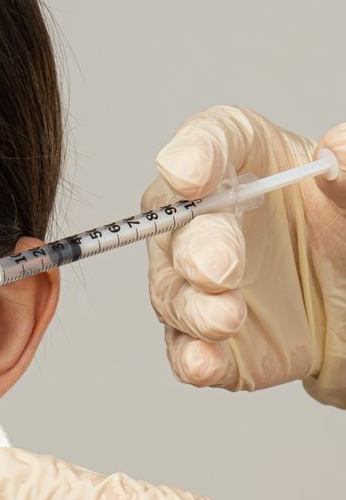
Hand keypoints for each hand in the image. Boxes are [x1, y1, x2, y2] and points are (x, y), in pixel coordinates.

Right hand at [141, 105, 345, 406]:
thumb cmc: (344, 238)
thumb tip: (339, 146)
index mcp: (245, 163)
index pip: (207, 140)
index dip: (191, 154)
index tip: (191, 175)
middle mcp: (208, 216)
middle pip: (176, 220)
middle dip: (194, 246)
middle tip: (220, 268)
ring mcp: (196, 280)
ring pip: (171, 289)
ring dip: (192, 306)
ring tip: (227, 319)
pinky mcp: (202, 335)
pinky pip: (183, 347)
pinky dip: (191, 356)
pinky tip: (204, 360)